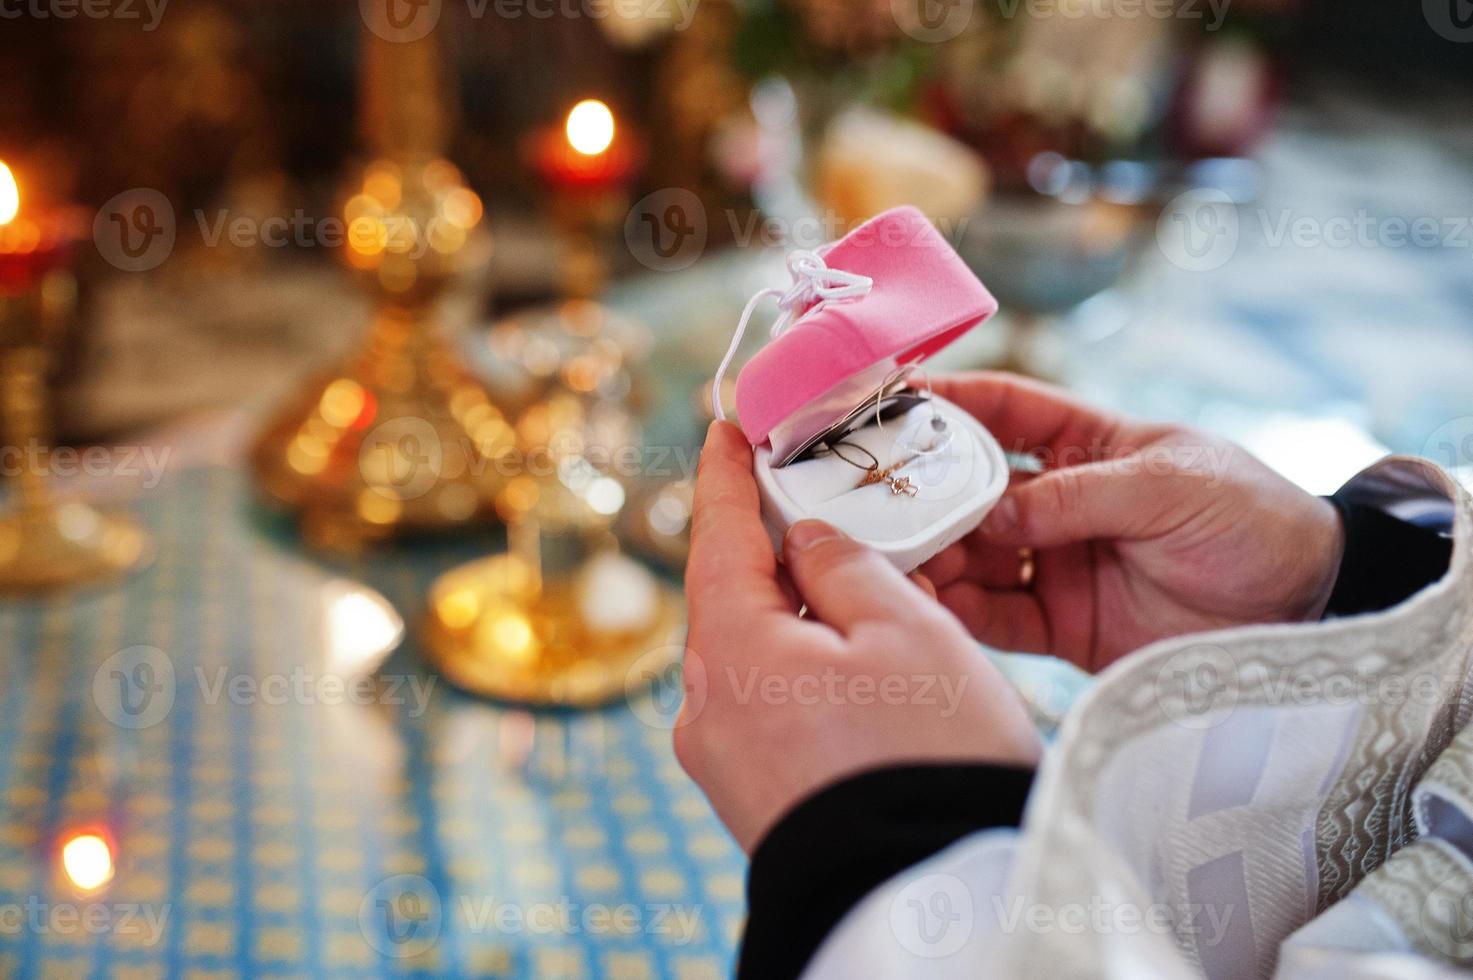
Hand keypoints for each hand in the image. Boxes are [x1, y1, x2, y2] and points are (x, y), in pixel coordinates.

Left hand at [676, 421, 1041, 852]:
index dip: (722, 476)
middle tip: (821, 504)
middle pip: (734, 598)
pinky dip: (804, 670)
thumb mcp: (905, 629)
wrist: (932, 905)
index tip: (724, 430)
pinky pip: (768, 705)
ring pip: (756, 654)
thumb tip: (806, 543)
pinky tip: (858, 668)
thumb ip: (845, 564)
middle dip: (777, 550)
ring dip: (800, 616)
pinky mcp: (751, 799)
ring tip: (868, 595)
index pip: (715, 536)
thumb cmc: (926, 758)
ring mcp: (722, 761)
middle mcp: (705, 708)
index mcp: (730, 651)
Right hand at [922, 372, 1345, 672]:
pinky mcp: (1061, 626)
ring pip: (972, 558)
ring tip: (890, 562)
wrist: (1307, 607)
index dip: (947, 402)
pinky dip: (960, 615)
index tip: (889, 402)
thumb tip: (992, 519)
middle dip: (920, 495)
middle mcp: (1058, 503)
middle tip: (870, 503)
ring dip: (933, 558)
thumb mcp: (1169, 486)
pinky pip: (996, 620)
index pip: (1002, 412)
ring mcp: (1056, 565)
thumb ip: (1078, 498)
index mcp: (1087, 445)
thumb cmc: (1249, 517)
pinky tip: (929, 608)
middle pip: (969, 492)